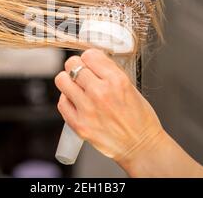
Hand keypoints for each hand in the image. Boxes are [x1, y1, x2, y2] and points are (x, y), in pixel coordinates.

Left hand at [54, 48, 163, 163]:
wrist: (141, 146)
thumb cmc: (139, 119)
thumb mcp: (130, 87)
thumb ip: (109, 72)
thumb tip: (93, 61)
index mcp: (117, 80)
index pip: (89, 55)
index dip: (89, 58)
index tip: (91, 63)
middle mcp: (100, 92)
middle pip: (72, 64)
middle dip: (77, 67)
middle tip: (82, 75)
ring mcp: (88, 109)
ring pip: (61, 80)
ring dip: (68, 81)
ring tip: (77, 88)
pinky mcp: (79, 124)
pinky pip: (61, 102)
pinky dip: (67, 100)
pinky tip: (77, 103)